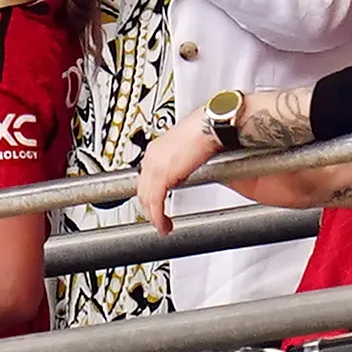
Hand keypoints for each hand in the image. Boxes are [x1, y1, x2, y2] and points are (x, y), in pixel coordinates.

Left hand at [136, 107, 221, 234]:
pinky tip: (164, 225)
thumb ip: (180, 161)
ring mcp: (155, 166)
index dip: (148, 194)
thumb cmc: (204, 131)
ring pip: (147, 198)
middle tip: (158, 221)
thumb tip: (184, 173)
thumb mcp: (185, 149)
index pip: (144, 178)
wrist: (210, 125)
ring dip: (154, 216)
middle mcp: (151, 157)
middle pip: (142, 189)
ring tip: (163, 227)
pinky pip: (156, 201)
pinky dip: (158, 217)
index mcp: (155, 150)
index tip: (154, 205)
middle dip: (149, 208)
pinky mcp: (163, 176)